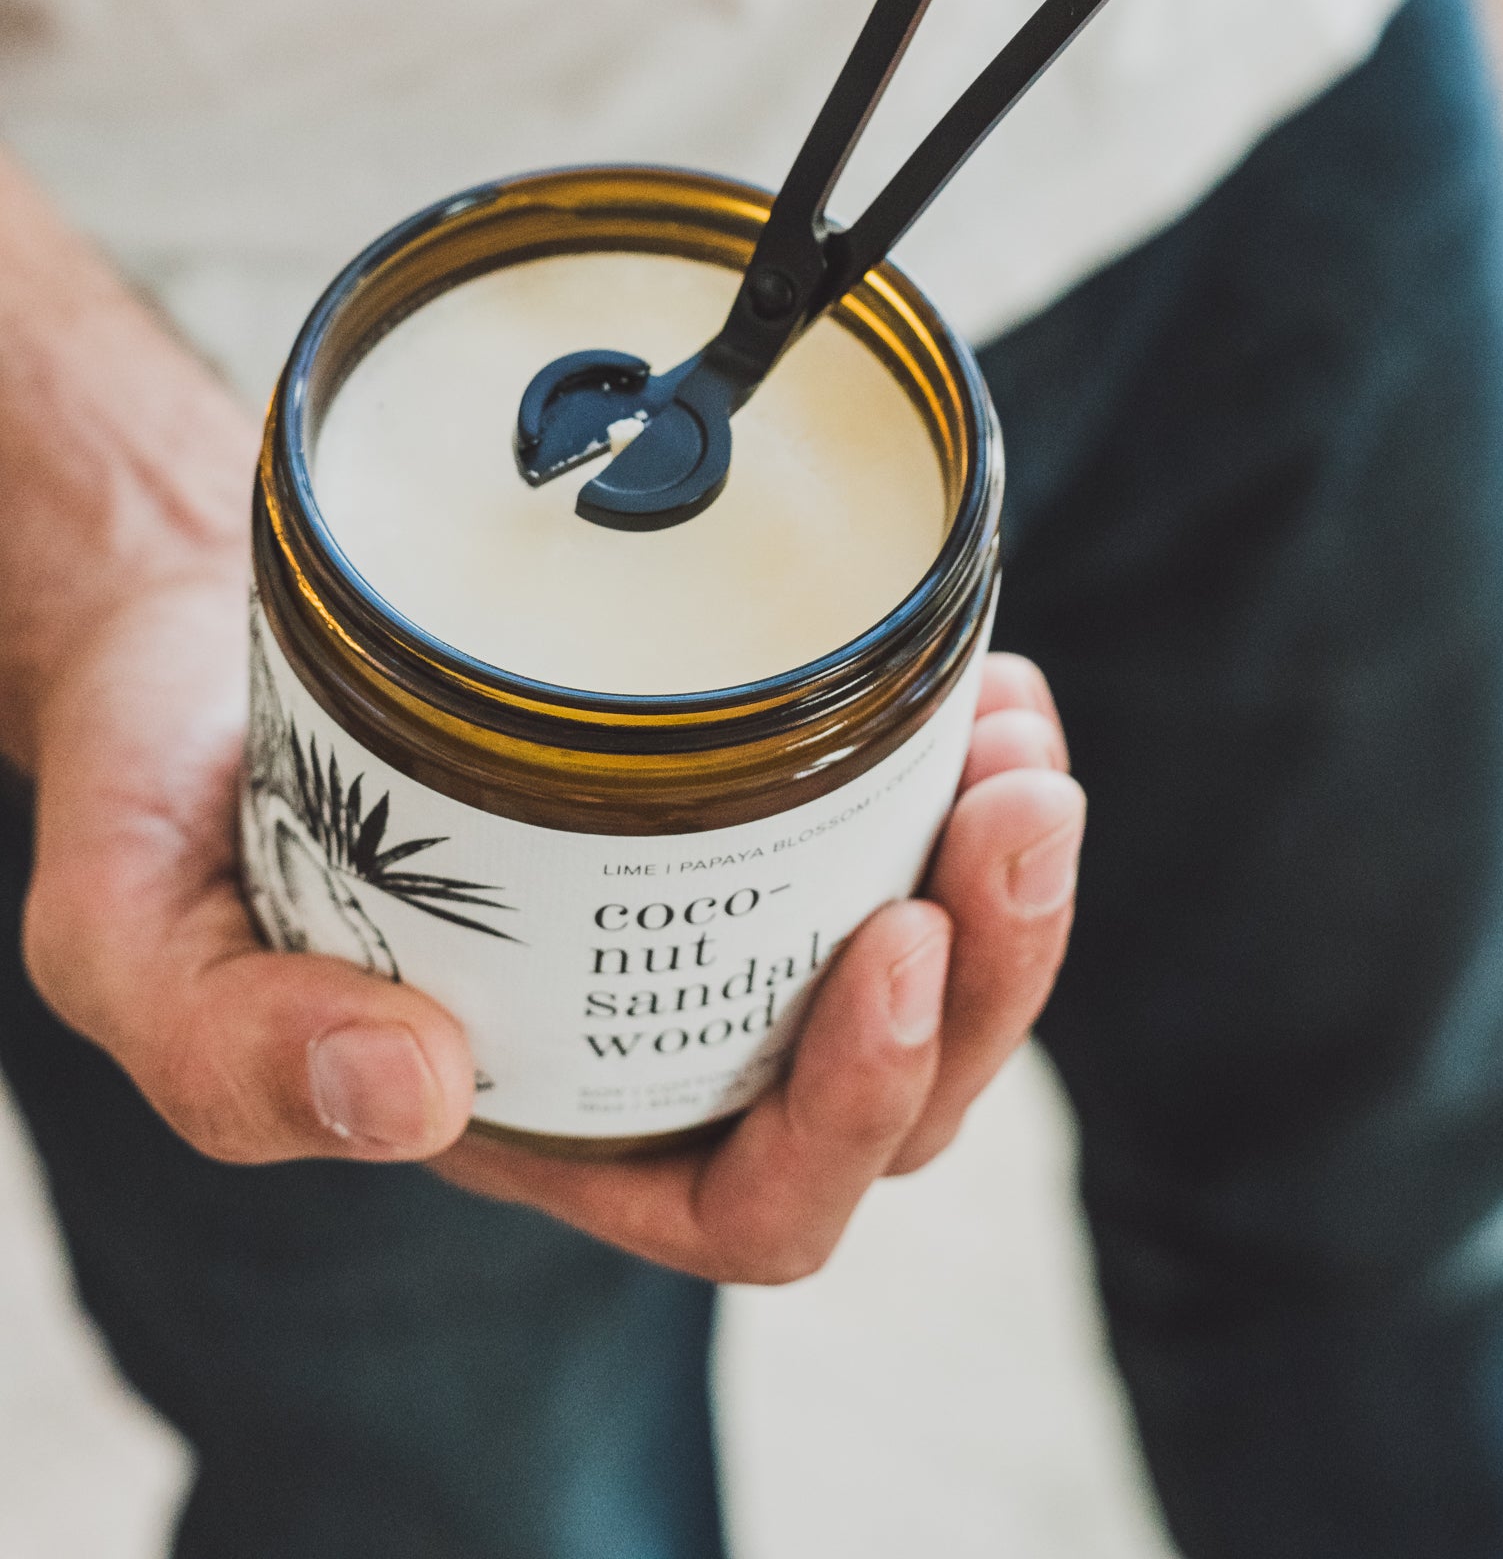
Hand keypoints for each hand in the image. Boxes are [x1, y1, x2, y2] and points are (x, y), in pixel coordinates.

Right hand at [4, 154, 1082, 1282]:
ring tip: (1023, 738)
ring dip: (1010, 868)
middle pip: (897, 1089)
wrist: (188, 643)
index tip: (889, 940)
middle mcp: (664, 1040)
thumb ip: (235, 1047)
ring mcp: (721, 908)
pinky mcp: (745, 783)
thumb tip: (418, 1091)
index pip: (753, 1201)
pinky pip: (903, 814)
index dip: (852, 1110)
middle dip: (991, 973)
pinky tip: (988, 675)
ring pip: (934, 955)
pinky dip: (964, 756)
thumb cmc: (169, 814)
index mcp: (554, 1127)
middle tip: (1019, 812)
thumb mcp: (137, 944)